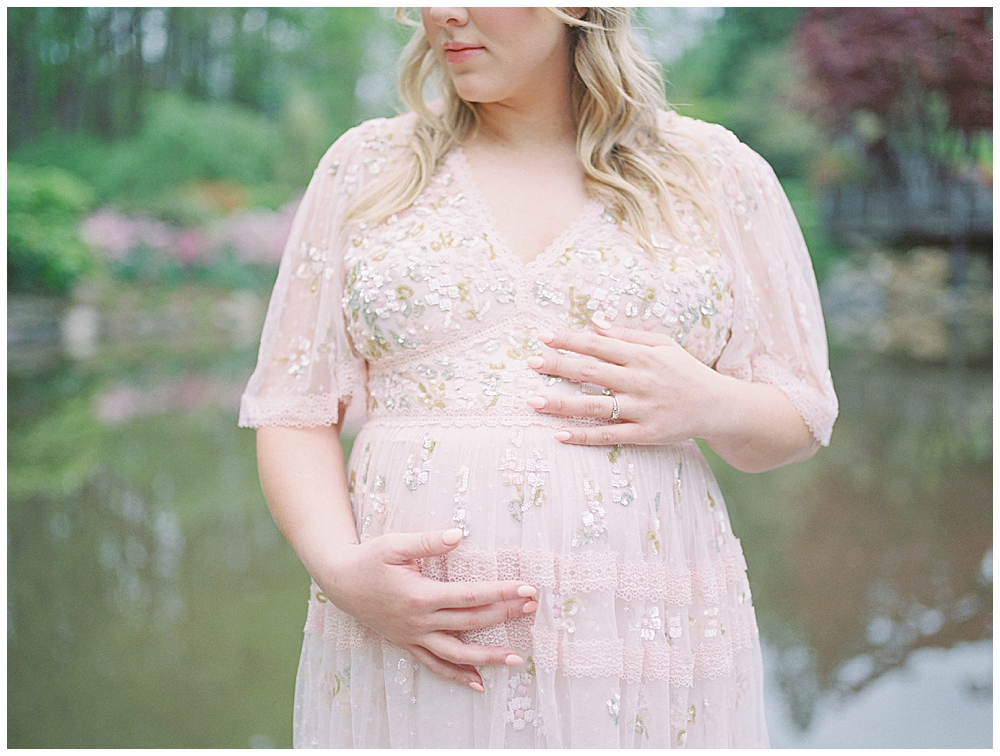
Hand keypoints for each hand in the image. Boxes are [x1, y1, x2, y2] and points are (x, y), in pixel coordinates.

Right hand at [316, 528, 537, 690]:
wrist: (339, 582)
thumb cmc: (368, 559)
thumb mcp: (394, 544)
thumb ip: (428, 542)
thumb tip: (458, 535)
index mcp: (420, 595)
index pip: (470, 595)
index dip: (501, 592)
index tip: (526, 589)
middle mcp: (419, 621)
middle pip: (470, 622)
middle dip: (504, 615)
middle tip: (532, 607)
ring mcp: (413, 636)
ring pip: (456, 653)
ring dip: (488, 657)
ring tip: (517, 658)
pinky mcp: (407, 643)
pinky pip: (434, 664)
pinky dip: (456, 675)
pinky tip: (478, 683)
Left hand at [525, 316, 725, 445]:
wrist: (718, 406)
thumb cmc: (686, 371)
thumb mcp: (662, 345)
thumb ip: (627, 335)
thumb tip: (594, 323)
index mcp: (642, 356)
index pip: (599, 346)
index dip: (570, 341)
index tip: (544, 338)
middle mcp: (640, 382)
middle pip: (591, 373)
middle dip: (558, 367)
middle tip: (530, 363)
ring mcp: (642, 410)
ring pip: (596, 406)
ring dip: (563, 404)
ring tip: (534, 402)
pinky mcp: (646, 434)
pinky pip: (610, 435)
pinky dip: (585, 436)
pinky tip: (561, 435)